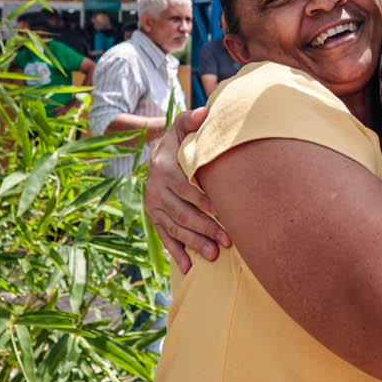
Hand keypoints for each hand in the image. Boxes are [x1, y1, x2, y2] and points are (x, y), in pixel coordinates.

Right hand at [143, 107, 224, 272]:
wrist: (157, 153)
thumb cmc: (179, 140)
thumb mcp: (181, 126)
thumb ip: (192, 120)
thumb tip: (206, 112)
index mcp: (163, 169)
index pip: (184, 188)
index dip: (202, 200)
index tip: (222, 210)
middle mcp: (154, 190)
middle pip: (182, 213)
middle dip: (205, 227)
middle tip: (228, 240)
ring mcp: (153, 206)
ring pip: (175, 228)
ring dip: (195, 243)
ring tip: (215, 255)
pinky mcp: (154, 218)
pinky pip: (164, 238)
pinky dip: (176, 253)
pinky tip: (187, 268)